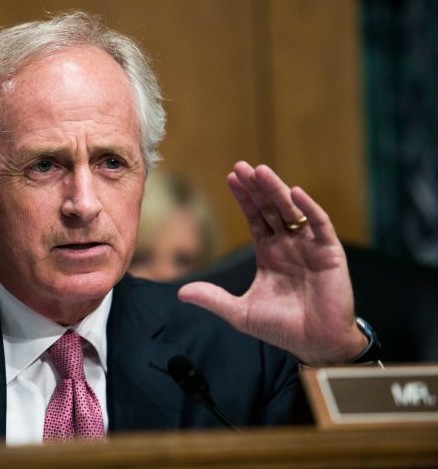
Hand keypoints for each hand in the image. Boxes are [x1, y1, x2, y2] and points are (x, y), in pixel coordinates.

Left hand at [177, 162, 366, 365]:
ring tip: (261, 171)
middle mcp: (289, 245)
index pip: (255, 217)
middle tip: (241, 166)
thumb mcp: (240, 312)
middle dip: (256, 187)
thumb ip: (213, 299)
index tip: (230, 177)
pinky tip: (295, 193)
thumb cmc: (281, 328)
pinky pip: (320, 226)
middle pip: (270, 208)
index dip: (244, 198)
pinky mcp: (330, 254)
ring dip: (277, 190)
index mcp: (269, 253)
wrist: (315, 345)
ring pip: (292, 211)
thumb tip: (180, 292)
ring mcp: (310, 247)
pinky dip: (309, 209)